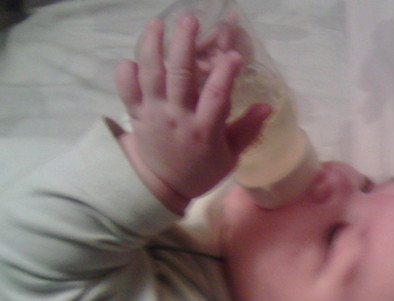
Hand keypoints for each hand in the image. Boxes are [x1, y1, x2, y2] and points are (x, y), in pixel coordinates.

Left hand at [114, 17, 270, 213]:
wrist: (163, 187)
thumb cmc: (201, 170)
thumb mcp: (230, 156)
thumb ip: (247, 129)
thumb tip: (267, 106)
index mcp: (205, 130)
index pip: (217, 95)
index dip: (226, 72)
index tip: (234, 55)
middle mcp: (178, 118)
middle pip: (180, 75)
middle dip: (184, 44)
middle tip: (189, 19)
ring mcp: (154, 115)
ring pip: (151, 75)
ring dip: (152, 46)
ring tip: (157, 24)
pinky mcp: (137, 116)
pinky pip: (126, 90)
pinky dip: (126, 73)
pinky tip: (132, 58)